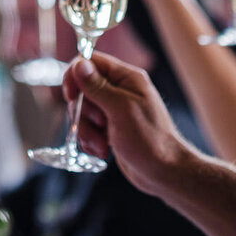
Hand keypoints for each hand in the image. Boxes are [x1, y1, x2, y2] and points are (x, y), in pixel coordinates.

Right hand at [63, 50, 189, 196]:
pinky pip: (88, 127)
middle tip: (99, 124)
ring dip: (87, 130)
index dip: (75, 75)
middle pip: (82, 89)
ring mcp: (114, 110)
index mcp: (127, 78)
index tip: (71, 95)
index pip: (91, 62)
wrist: (164, 173)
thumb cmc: (150, 140)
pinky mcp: (109, 128)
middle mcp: (119, 90)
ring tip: (102, 144)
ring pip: (83, 111)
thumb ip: (98, 86)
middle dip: (84, 111)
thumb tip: (79, 64)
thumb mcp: (121, 109)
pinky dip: (90, 140)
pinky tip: (103, 150)